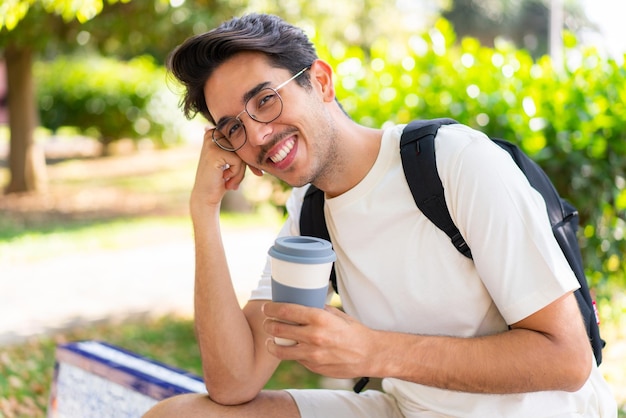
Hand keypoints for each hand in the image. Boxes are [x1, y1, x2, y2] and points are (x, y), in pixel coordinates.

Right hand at [190, 128, 257, 210]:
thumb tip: (259, 139)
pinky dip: (236, 173)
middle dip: (243, 165)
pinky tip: (224, 178)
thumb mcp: (233, 160)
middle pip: (243, 145)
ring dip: (239, 171)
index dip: (247, 156)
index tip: (253, 172)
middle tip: (234, 180)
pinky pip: (238, 161)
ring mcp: (212, 143)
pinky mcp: (215, 153)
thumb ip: (242, 149)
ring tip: (229, 180)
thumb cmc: (221, 178)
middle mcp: (212, 134)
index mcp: (215, 132)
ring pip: (242, 153)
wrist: (205, 196)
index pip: (242, 139)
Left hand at [262, 302, 376, 378]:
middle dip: (268, 324)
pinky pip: (294, 359)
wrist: (368, 354)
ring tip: (270, 340)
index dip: (271, 309)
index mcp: (319, 318)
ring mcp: (312, 354)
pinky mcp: (313, 367)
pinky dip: (290, 353)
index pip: (286, 311)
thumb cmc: (353, 332)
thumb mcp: (336, 314)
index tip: (267, 308)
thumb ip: (317, 310)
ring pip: (280, 350)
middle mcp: (313, 336)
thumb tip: (300, 304)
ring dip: (271, 343)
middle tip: (267, 322)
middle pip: (278, 329)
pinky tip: (290, 348)